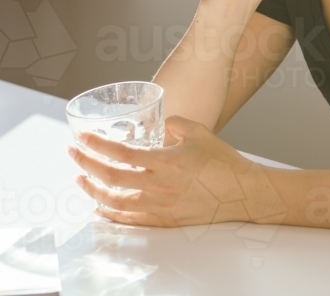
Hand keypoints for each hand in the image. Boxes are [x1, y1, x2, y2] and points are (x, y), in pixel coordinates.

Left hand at [69, 116, 286, 227]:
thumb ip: (173, 124)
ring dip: (93, 189)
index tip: (82, 137)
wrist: (241, 193)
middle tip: (73, 153)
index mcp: (165, 161)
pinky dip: (110, 212)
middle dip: (86, 164)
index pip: (121, 152)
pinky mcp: (163, 220)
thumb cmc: (222, 161)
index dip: (98, 145)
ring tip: (81, 178)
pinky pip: (129, 218)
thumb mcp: (198, 132)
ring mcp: (159, 206)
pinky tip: (101, 205)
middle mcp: (158, 186)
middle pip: (110, 177)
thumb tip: (158, 126)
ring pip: (114, 201)